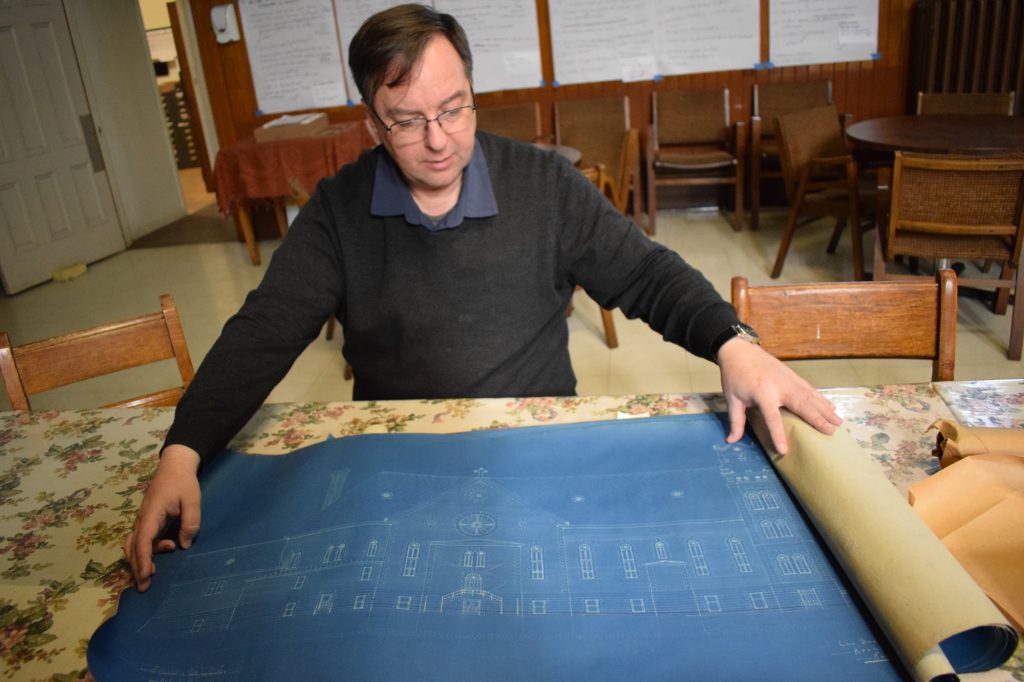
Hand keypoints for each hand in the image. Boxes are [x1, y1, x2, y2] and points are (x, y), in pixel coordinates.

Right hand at [123, 444, 200, 591]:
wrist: (174, 466)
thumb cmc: (183, 483)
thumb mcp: (192, 500)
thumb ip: (190, 523)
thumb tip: (184, 545)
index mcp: (151, 514)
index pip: (143, 541)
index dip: (143, 560)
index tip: (145, 576)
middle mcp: (142, 519)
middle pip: (133, 547)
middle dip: (136, 567)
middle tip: (145, 587)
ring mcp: (143, 519)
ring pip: (134, 544)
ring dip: (140, 559)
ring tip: (153, 572)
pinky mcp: (148, 520)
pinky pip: (142, 539)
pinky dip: (148, 550)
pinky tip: (167, 548)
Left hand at [716, 338, 841, 453]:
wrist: (740, 349)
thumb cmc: (735, 376)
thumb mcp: (731, 399)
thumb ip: (735, 421)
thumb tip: (731, 441)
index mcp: (762, 394)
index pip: (772, 418)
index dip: (778, 434)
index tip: (784, 450)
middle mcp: (780, 387)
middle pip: (801, 405)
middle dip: (817, 419)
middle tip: (831, 432)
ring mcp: (789, 379)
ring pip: (810, 396)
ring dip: (825, 409)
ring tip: (838, 422)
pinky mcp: (793, 375)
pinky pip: (810, 389)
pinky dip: (821, 398)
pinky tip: (831, 406)